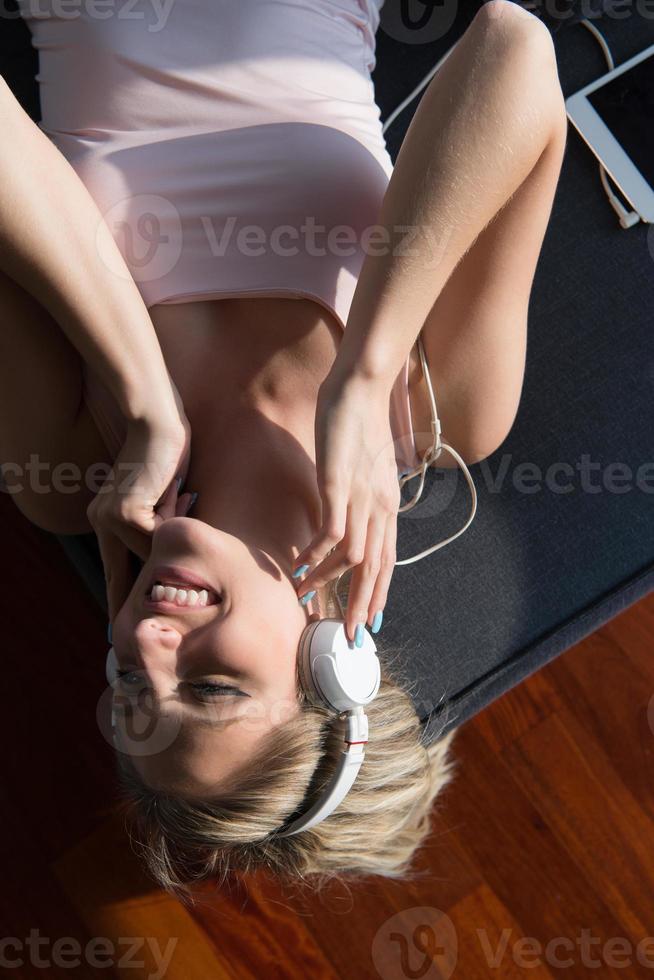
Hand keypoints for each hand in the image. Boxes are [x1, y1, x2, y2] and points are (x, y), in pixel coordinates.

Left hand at [87, 408, 194, 622]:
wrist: (157, 421)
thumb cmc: (167, 453)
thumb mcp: (162, 498)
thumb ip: (160, 525)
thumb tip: (170, 557)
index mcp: (105, 518)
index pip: (114, 568)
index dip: (117, 597)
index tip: (119, 626)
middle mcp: (101, 520)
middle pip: (128, 567)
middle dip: (135, 596)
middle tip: (136, 627)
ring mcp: (110, 516)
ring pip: (149, 551)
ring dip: (171, 539)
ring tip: (181, 515)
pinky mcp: (126, 510)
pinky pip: (157, 536)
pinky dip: (173, 525)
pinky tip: (179, 496)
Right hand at [293, 370, 400, 642]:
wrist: (362, 387)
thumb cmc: (359, 425)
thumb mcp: (364, 469)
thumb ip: (358, 497)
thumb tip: (344, 517)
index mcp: (388, 508)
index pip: (387, 562)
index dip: (378, 594)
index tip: (369, 622)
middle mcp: (381, 508)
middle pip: (375, 569)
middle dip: (362, 606)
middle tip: (349, 636)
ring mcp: (362, 497)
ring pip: (355, 557)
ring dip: (329, 581)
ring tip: (305, 595)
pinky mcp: (340, 484)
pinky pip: (332, 531)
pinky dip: (317, 553)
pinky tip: (302, 564)